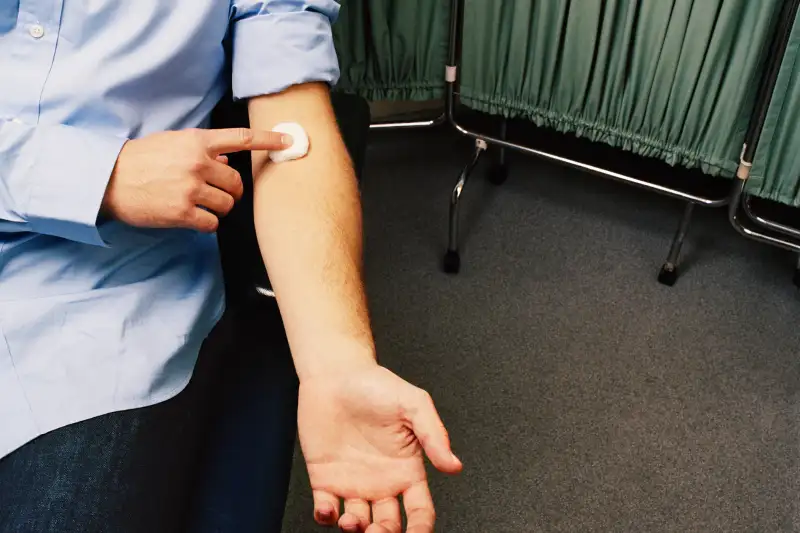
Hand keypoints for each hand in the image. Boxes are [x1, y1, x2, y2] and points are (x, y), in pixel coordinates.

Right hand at [102, 128, 288, 231]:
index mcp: (197, 142)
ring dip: (220, 208)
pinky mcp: (182, 212)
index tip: (289, 142)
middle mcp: (197, 163)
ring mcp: (190, 188)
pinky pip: (211, 223)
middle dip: (233, 191)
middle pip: (237, 183)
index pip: (242, 139)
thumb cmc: (141, 159)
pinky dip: (207, 223)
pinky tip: (193, 218)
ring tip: (201, 205)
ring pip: (227, 205)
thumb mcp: (173, 143)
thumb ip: (203, 150)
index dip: (269, 140)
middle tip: (220, 193)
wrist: (108, 179)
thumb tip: (228, 161)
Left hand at [298, 364, 461, 532]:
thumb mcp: (413, 404)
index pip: (419, 511)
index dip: (421, 528)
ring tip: (352, 520)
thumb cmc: (375, 384)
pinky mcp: (325, 478)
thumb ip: (434, 434)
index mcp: (407, 469)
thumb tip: (453, 465)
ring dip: (355, 530)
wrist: (336, 374)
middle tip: (378, 531)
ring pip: (358, 523)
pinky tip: (329, 510)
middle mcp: (382, 481)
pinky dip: (325, 518)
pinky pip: (325, 509)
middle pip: (389, 526)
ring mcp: (353, 482)